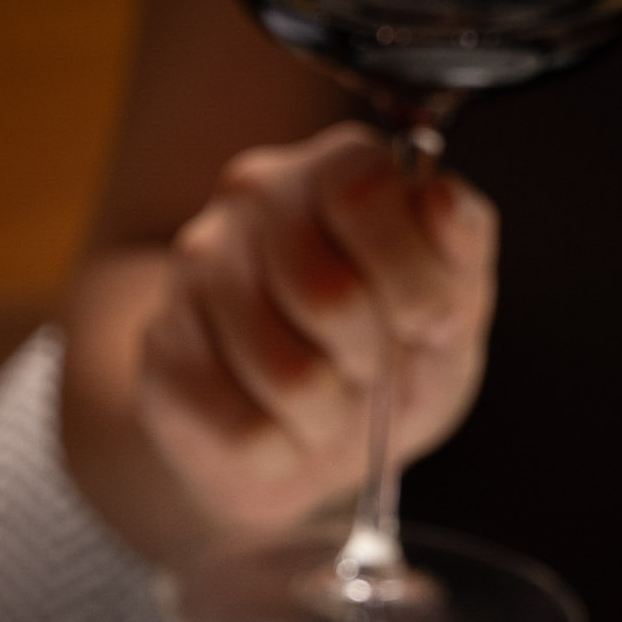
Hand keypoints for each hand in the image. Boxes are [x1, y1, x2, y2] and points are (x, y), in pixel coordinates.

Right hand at [132, 122, 498, 546]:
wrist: (296, 436)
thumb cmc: (383, 361)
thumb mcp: (451, 314)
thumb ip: (461, 255)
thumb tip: (440, 198)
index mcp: (335, 166)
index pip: (362, 191)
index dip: (410, 279)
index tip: (428, 324)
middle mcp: (254, 197)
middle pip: (327, 295)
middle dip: (371, 361)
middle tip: (369, 372)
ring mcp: (194, 270)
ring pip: (289, 378)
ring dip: (330, 419)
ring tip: (325, 408)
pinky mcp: (161, 352)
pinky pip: (248, 434)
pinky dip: (285, 456)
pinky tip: (279, 432)